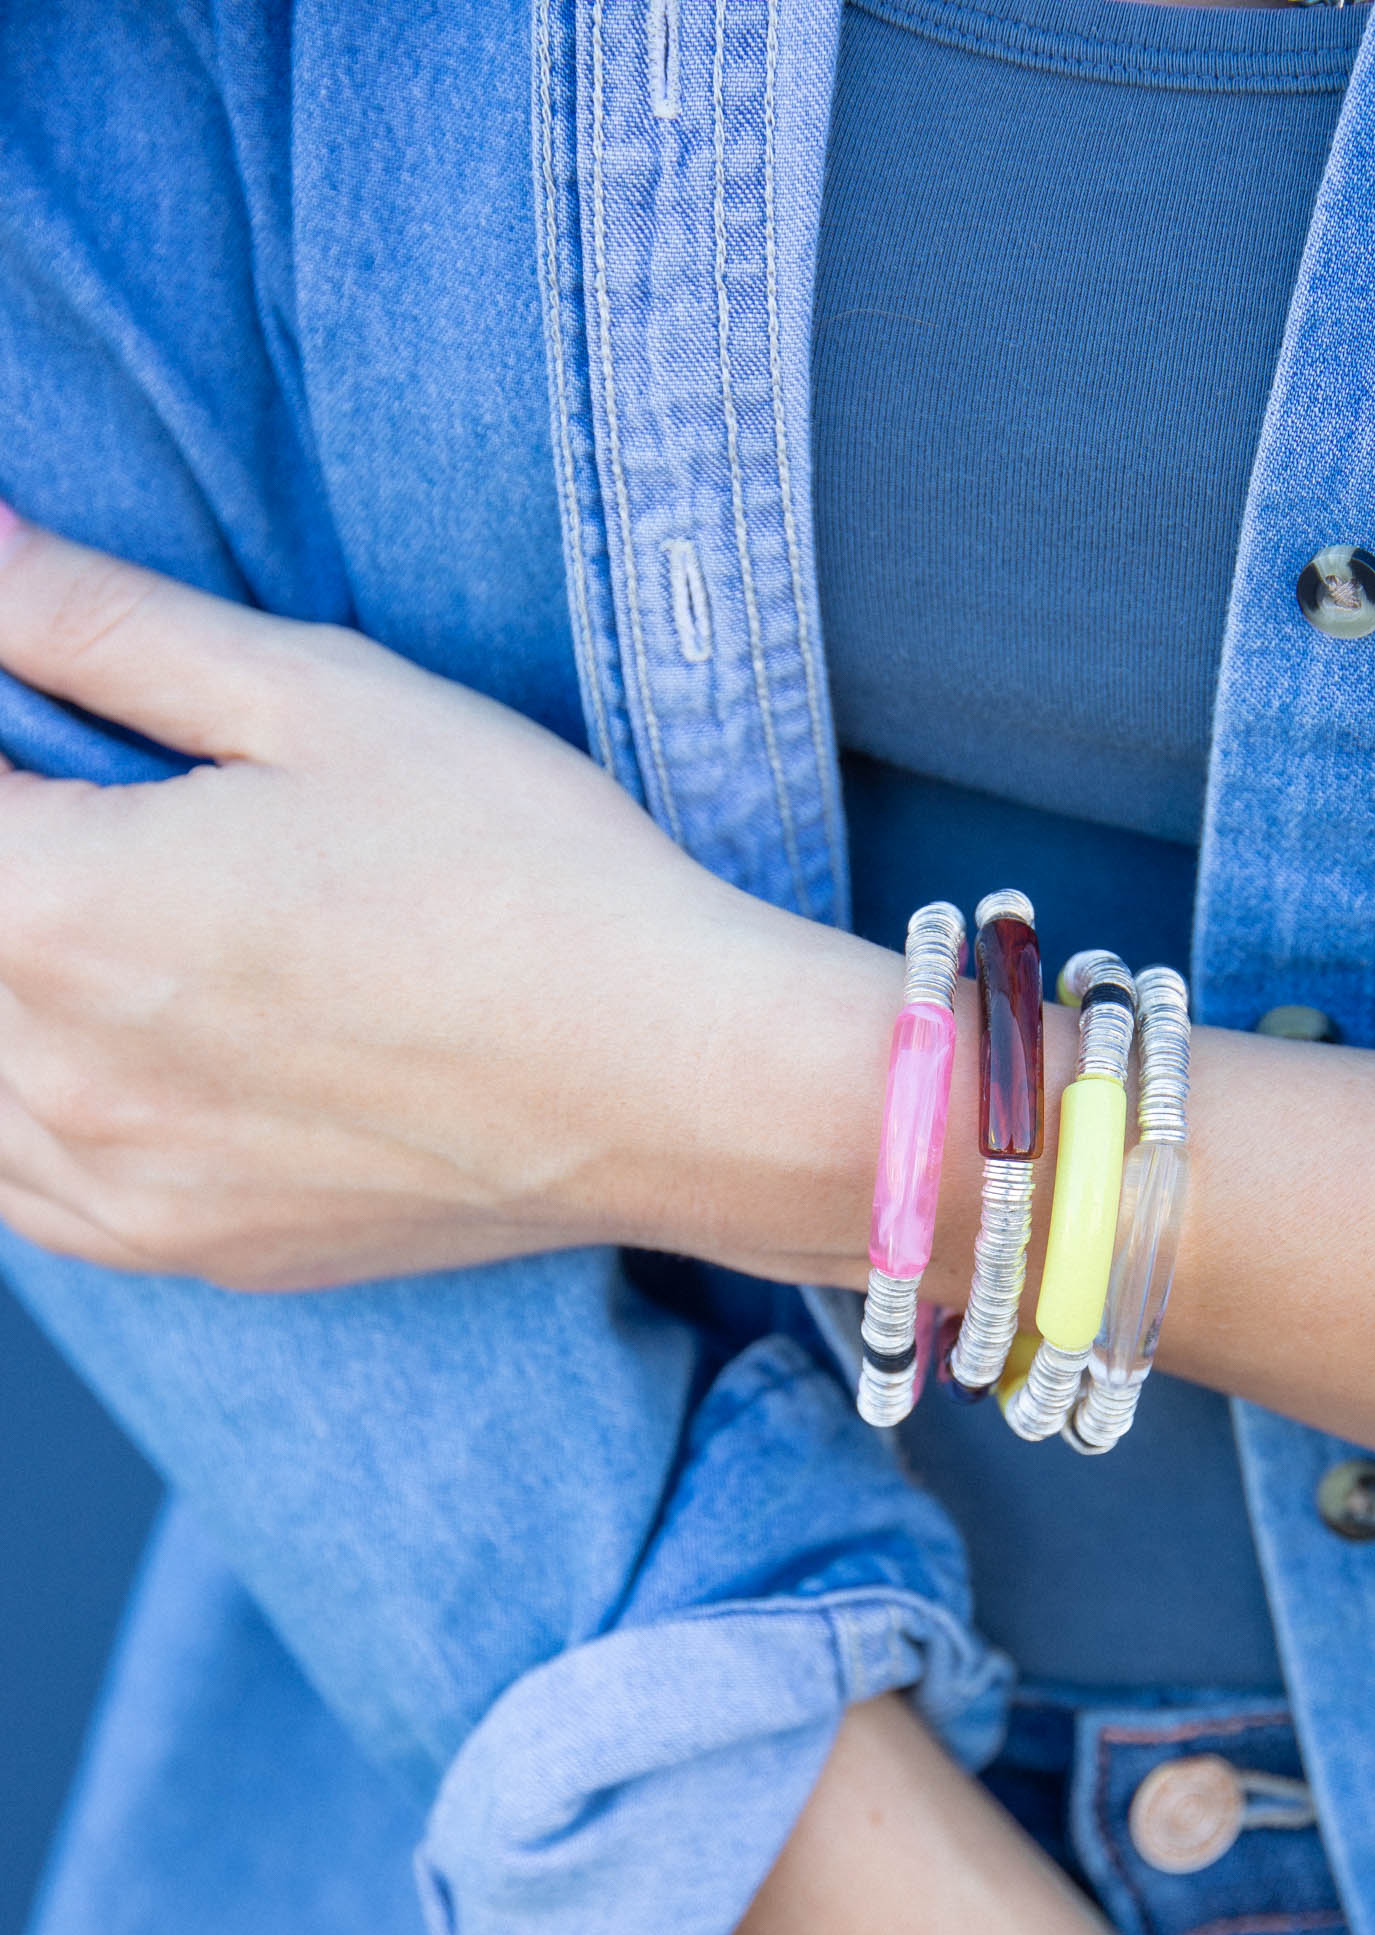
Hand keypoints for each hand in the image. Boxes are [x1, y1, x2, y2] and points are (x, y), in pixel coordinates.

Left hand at [0, 507, 1374, 1460]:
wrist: (683, 1085)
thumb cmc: (528, 883)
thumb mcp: (319, 699)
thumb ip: (99, 622)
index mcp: (60, 911)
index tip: (40, 722)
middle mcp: (54, 1074)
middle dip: (11, 855)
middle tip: (83, 801)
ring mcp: (115, 1186)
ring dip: (3, 983)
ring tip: (92, 926)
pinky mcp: (184, 1250)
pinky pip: (17, 1187)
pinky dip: (17, 1104)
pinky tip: (83, 1043)